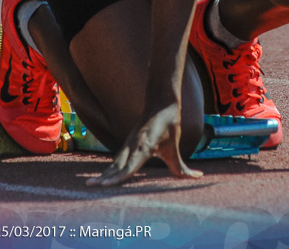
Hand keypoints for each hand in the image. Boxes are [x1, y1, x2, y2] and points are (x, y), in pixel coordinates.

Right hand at [86, 103, 201, 185]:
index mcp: (144, 146)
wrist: (160, 102)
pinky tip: (104, 176)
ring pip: (114, 161)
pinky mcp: (128, 143)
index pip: (129, 166)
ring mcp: (128, 143)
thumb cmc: (169, 124)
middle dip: (104, 177)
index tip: (106, 184)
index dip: (118, 177)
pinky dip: (109, 167)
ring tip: (91, 184)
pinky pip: (117, 158)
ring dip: (104, 173)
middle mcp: (133, 145)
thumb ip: (182, 167)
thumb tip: (197, 177)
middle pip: (116, 165)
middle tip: (90, 186)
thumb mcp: (175, 146)